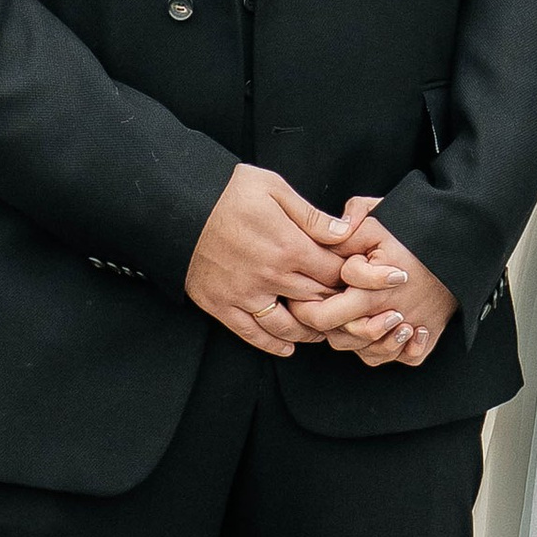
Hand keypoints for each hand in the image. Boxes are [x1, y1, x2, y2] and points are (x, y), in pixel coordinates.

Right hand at [185, 166, 359, 357]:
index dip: (351, 277)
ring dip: (310, 331)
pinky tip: (288, 347)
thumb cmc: (228, 192)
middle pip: (316, 300)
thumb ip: (312, 216)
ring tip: (323, 330)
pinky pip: (252, 334)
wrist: (178, 206)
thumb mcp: (274, 188)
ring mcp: (246, 294)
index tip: (358, 279)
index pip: (334, 272)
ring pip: (289, 325)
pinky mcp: (223, 305)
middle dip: (336, 305)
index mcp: (289, 246)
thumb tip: (346, 233)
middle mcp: (271, 276)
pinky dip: (273, 345)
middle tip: (349, 309)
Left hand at [291, 199, 458, 368]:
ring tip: (356, 317)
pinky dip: (396, 351)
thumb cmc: (420, 230)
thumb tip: (332, 229)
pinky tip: (391, 331)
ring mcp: (411, 327)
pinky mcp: (430, 333)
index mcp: (369, 292)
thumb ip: (349, 222)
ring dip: (359, 340)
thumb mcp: (379, 218)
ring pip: (371, 353)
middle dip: (328, 325)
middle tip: (323, 307)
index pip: (322, 316)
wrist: (467, 241)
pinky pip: (406, 358)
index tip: (301, 295)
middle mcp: (388, 316)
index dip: (306, 305)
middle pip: (343, 339)